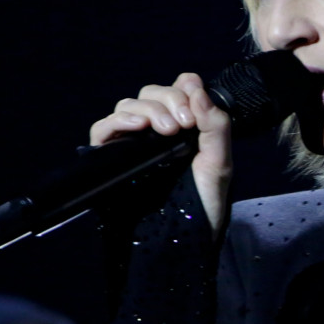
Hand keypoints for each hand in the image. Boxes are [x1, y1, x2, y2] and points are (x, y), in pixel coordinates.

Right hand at [89, 73, 231, 236]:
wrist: (185, 237)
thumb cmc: (204, 203)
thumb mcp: (220, 162)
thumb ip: (216, 124)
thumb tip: (195, 86)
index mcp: (184, 126)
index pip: (176, 89)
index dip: (183, 89)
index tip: (194, 111)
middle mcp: (156, 131)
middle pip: (150, 93)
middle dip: (169, 100)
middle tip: (184, 124)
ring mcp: (133, 143)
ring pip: (128, 106)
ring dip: (148, 110)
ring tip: (167, 131)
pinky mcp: (112, 158)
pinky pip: (103, 129)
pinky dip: (117, 121)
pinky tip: (136, 127)